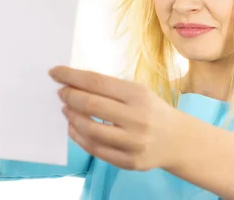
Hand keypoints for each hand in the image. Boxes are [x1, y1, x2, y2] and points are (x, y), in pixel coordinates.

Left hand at [49, 66, 179, 170]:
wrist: (178, 140)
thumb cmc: (150, 110)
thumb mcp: (137, 92)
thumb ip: (108, 89)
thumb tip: (72, 82)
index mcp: (138, 95)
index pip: (96, 82)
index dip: (71, 76)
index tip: (55, 72)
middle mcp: (137, 118)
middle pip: (91, 104)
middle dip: (69, 96)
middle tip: (60, 92)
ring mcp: (133, 143)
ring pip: (90, 130)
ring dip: (71, 117)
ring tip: (66, 109)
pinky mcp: (129, 162)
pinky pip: (95, 150)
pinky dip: (78, 137)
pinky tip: (73, 127)